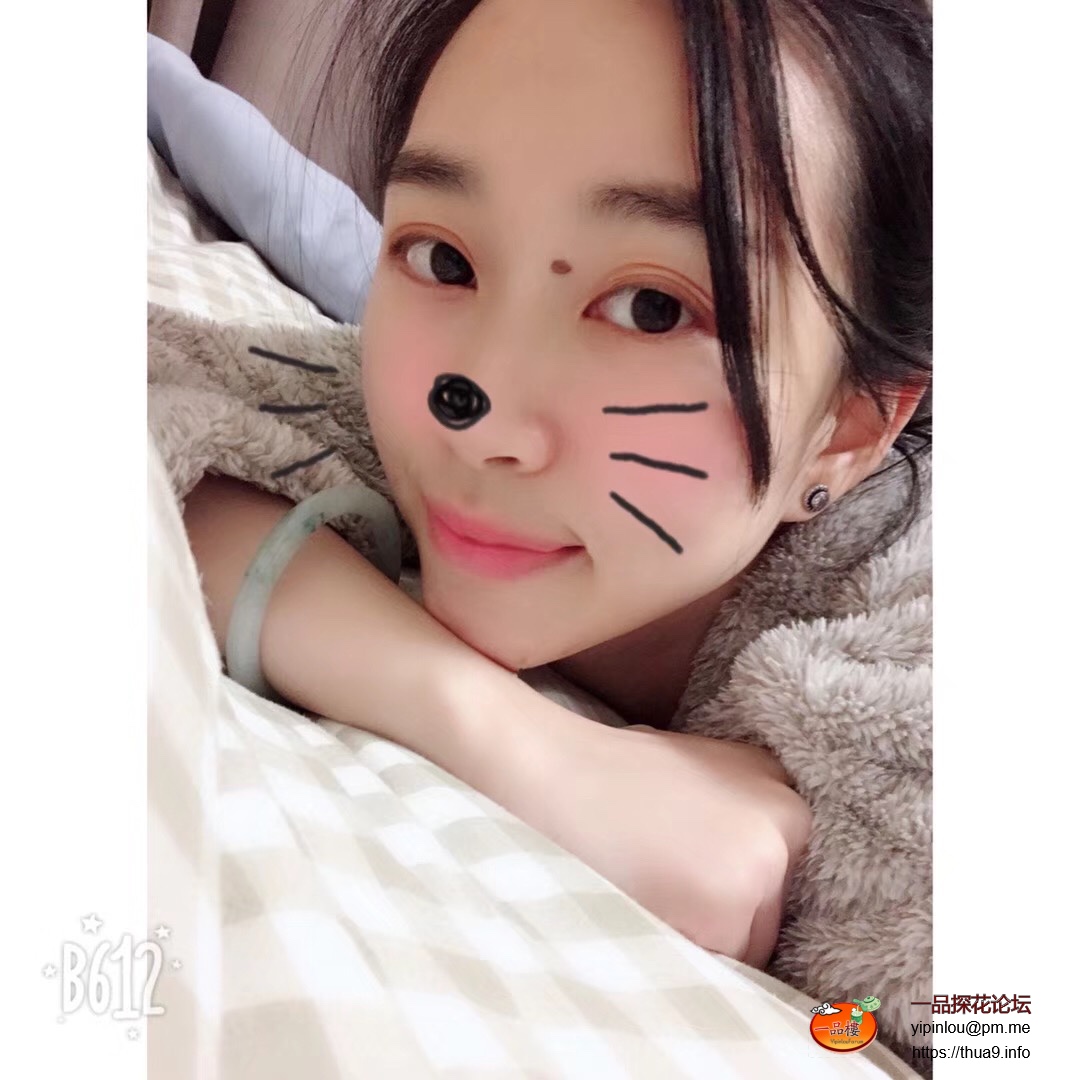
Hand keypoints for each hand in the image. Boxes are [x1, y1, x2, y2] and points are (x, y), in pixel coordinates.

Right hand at [521, 719, 811, 967]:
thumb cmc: (608, 772)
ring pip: (747, 942)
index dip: (734, 876)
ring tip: (647, 892)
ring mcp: (758, 871)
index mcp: (776, 781)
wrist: (552, 774)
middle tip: (662, 881)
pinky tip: (643, 908)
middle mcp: (782, 823)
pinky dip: (681, 953)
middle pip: (771, 906)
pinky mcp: (726, 917)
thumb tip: (746, 867)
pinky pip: (714, 964)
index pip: (783, 864)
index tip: (695, 872)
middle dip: (726, 911)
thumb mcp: (692, 767)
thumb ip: (735, 809)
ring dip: (706, 937)